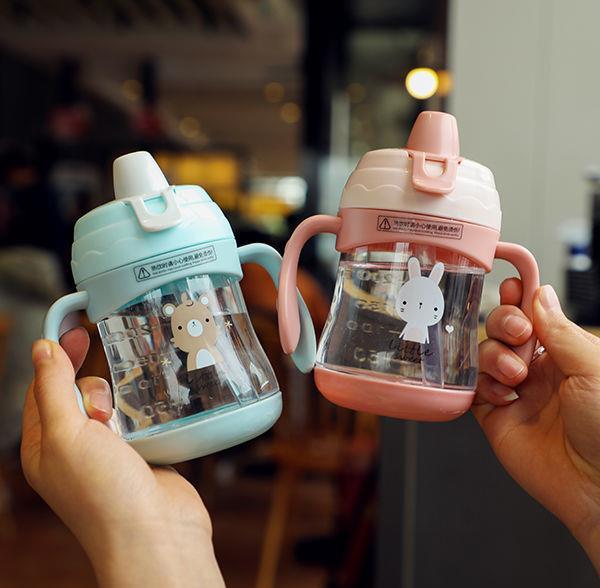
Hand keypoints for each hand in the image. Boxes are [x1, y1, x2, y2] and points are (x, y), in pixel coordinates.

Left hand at [21, 328, 223, 587]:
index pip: (43, 388)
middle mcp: (76, 448)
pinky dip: (144, 407)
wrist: (157, 534)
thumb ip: (53, 390)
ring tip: (124, 404)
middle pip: (77, 392)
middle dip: (88, 379)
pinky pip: (139, 416)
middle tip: (101, 369)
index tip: (74, 326)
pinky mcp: (143, 452)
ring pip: (111, 402)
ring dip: (118, 394)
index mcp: (46, 447)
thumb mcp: (65, 436)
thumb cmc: (104, 496)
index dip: (55, 355)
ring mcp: (111, 451)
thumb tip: (41, 350)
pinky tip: (152, 403)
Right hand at [475, 280, 599, 571]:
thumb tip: (540, 293)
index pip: (534, 315)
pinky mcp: (496, 418)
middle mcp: (538, 370)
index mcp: (565, 354)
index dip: (519, 298)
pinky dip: (481, 387)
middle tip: (516, 333)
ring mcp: (516, 394)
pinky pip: (473, 391)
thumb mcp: (592, 367)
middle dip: (503, 323)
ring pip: (484, 356)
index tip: (511, 285)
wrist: (599, 487)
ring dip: (494, 357)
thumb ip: (559, 329)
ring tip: (516, 376)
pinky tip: (502, 396)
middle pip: (502, 330)